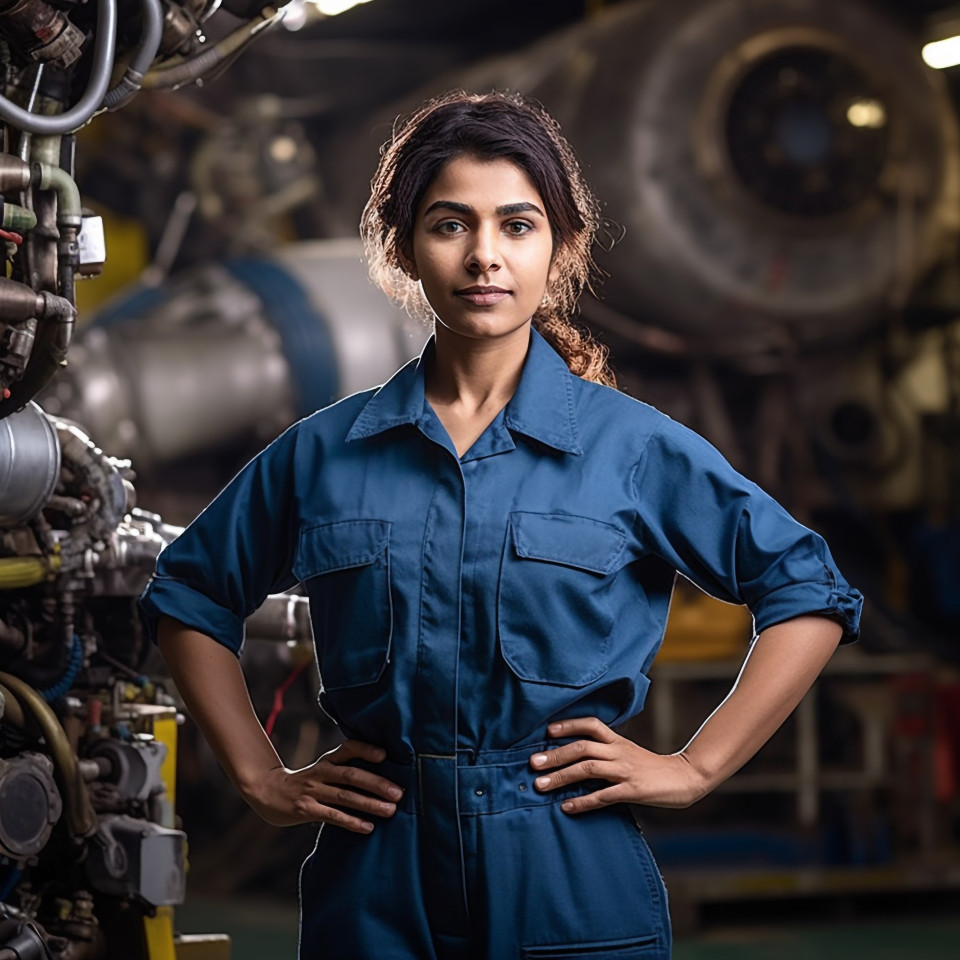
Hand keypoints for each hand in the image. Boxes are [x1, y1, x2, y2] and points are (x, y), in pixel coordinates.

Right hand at [241, 739, 402, 833]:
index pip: (349, 748)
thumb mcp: (323, 769)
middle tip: (399, 792)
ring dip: (370, 803)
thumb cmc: (306, 781)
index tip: (385, 755)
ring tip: (390, 810)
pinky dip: (352, 821)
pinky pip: (332, 816)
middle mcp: (321, 772)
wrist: (266, 791)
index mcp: (328, 760)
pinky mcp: (305, 810)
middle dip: (377, 784)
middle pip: (352, 775)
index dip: (366, 750)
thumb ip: (346, 769)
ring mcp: (312, 791)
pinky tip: (368, 827)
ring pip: (345, 797)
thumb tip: (383, 776)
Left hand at [529, 717, 706, 813]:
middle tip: (533, 762)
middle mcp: (619, 752)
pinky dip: (582, 801)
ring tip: (540, 785)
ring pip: (588, 768)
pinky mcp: (633, 790)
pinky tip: (566, 807)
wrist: (685, 778)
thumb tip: (575, 758)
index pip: (591, 725)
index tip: (547, 731)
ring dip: (561, 776)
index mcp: (618, 741)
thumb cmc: (652, 768)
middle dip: (555, 754)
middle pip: (582, 747)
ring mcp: (625, 770)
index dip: (569, 725)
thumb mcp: (628, 752)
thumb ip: (606, 752)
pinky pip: (603, 796)